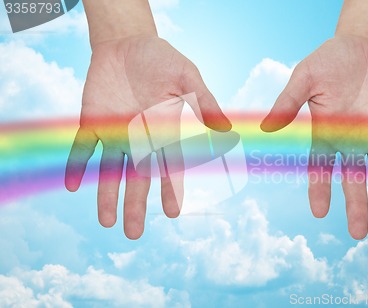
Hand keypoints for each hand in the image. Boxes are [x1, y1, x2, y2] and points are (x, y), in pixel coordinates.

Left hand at [65, 36, 230, 238]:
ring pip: (110, 170)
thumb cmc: (161, 59)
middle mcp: (139, 139)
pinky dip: (76, 164)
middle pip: (138, 178)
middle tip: (133, 234)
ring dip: (106, 195)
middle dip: (135, 205)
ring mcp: (114, 133)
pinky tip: (73, 185)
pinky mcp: (91, 122)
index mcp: (164, 132)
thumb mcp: (187, 76)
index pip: (169, 167)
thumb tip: (226, 129)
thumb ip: (203, 101)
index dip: (170, 189)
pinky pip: (82, 147)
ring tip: (106, 221)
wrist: (126, 43)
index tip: (172, 213)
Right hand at [261, 35, 367, 238]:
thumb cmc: (330, 59)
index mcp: (327, 133)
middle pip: (353, 179)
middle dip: (355, 206)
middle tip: (358, 234)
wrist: (365, 43)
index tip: (319, 212)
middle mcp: (351, 140)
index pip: (321, 168)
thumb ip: (289, 102)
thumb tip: (267, 128)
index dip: (319, 190)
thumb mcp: (305, 78)